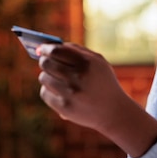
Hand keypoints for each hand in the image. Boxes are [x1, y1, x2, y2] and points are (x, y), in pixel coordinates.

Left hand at [37, 43, 156, 156]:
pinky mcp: (64, 108)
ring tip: (57, 79)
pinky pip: (44, 93)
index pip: (56, 51)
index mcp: (87, 63)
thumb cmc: (103, 82)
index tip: (42, 48)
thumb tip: (50, 46)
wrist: (114, 112)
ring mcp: (70, 94)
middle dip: (44, 61)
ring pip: (43, 78)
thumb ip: (77, 50)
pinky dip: (49, 91)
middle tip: (46, 62)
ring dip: (47, 76)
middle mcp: (78, 77)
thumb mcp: (98, 62)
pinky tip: (58, 92)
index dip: (46, 48)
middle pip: (46, 63)